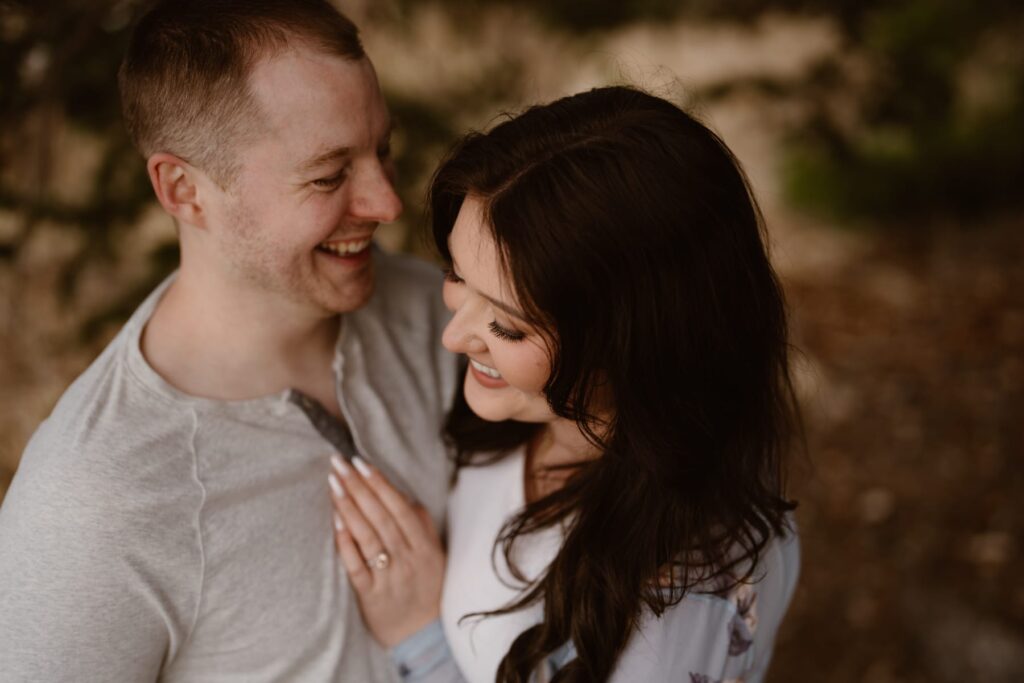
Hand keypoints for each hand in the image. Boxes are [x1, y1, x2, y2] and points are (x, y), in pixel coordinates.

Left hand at [328, 454, 445, 647]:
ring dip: (348, 508)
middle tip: (338, 463)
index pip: (400, 508)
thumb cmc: (426, 588)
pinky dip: (346, 543)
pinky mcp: (370, 595)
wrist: (422, 636)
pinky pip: (356, 565)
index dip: (380, 484)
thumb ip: (421, 524)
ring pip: (367, 537)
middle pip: (380, 517)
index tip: (361, 462)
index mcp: (424, 546)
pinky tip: (335, 521)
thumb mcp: (435, 555)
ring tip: (333, 484)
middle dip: (358, 487)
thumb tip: (401, 495)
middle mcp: (407, 559)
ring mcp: (388, 577)